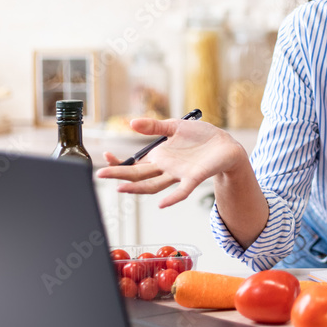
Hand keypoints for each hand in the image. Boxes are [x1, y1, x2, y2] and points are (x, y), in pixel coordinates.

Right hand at [96, 117, 246, 208]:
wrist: (226, 144)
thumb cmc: (202, 137)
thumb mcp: (175, 126)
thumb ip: (154, 125)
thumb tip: (131, 122)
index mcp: (160, 157)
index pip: (135, 164)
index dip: (119, 162)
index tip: (106, 157)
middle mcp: (166, 169)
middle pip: (139, 175)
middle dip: (119, 175)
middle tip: (100, 174)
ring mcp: (179, 175)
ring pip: (154, 185)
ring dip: (137, 188)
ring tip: (120, 188)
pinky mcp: (194, 178)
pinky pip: (182, 191)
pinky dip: (172, 198)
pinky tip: (162, 204)